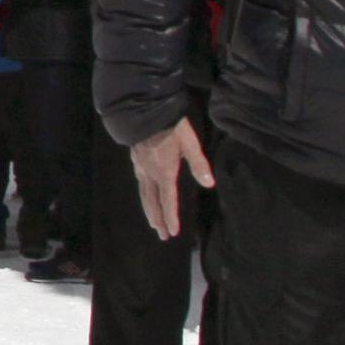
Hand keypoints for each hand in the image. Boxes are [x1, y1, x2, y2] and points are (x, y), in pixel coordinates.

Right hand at [132, 116, 213, 240]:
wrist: (141, 109)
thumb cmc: (170, 125)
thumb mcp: (189, 142)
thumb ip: (198, 163)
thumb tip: (209, 184)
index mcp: (164, 171)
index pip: (168, 199)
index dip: (171, 217)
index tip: (173, 233)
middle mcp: (150, 173)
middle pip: (152, 201)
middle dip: (158, 219)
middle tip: (162, 235)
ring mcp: (140, 166)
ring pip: (143, 193)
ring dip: (149, 209)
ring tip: (153, 221)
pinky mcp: (135, 158)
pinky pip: (139, 182)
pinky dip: (144, 194)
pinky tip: (145, 192)